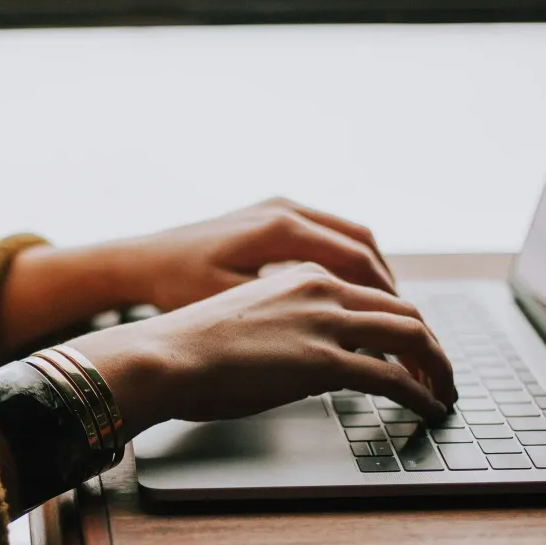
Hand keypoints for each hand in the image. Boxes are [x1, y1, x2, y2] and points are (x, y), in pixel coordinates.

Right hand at [66, 263, 455, 436]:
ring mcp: (325, 323)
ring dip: (437, 367)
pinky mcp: (323, 361)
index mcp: (302, 275)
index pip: (372, 293)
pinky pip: (393, 377)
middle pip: (403, 310)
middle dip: (431, 344)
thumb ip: (285, 326)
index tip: (411, 347)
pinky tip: (428, 408)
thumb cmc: (189, 346)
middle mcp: (321, 289)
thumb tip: (303, 359)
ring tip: (444, 392)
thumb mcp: (246, 319)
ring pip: (411, 336)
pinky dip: (420, 393)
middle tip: (440, 372)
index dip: (402, 322)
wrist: (163, 356)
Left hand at [116, 197, 395, 311]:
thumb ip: (288, 316)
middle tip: (405, 323)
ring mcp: (278, 207)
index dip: (385, 298)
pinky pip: (326, 234)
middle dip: (387, 285)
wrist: (140, 261)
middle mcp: (285, 209)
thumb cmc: (176, 287)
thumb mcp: (233, 306)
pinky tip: (349, 293)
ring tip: (385, 311)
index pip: (356, 260)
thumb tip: (342, 337)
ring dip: (370, 272)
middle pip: (361, 244)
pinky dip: (347, 262)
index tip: (402, 329)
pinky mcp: (270, 215)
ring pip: (348, 235)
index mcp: (280, 229)